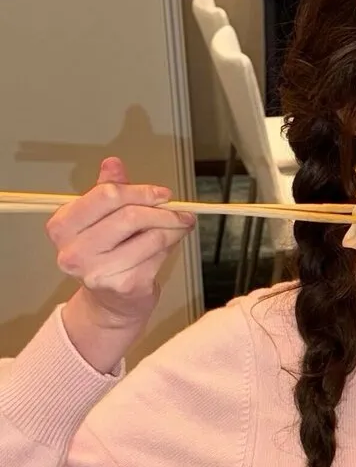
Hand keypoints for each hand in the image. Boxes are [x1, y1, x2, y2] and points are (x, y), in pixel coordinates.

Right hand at [48, 157, 195, 330]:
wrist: (110, 303)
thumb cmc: (107, 255)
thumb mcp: (102, 219)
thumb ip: (107, 191)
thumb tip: (112, 163)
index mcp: (63, 226)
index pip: (106, 195)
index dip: (141, 191)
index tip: (162, 194)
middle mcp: (74, 251)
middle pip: (130, 215)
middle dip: (163, 211)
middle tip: (181, 211)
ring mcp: (97, 271)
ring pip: (151, 236)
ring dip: (173, 229)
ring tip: (180, 227)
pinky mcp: (123, 285)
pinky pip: (158, 255)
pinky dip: (170, 247)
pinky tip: (169, 246)